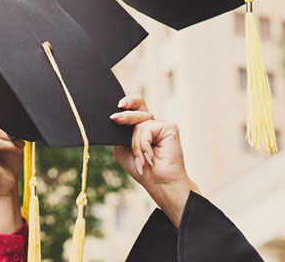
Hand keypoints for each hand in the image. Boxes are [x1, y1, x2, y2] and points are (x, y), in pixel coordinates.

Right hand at [0, 105, 23, 232]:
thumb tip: (9, 107)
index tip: (8, 117)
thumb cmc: (9, 161)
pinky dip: (11, 145)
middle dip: (8, 125)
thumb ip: (2, 124)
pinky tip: (18, 149)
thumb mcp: (7, 139)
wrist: (7, 184)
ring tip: (20, 144)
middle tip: (20, 135)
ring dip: (12, 136)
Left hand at [111, 95, 196, 226]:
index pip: (134, 107)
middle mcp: (152, 123)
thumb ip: (120, 133)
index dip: (127, 102)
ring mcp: (161, 124)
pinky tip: (150, 157)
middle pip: (137, 107)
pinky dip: (143, 144)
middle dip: (125, 115)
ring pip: (139, 123)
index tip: (118, 105)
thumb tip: (116, 118)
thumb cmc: (142, 169)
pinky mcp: (169, 127)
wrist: (160, 183)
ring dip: (135, 144)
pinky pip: (147, 128)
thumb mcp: (123, 149)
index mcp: (141, 126)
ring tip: (141, 159)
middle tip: (115, 119)